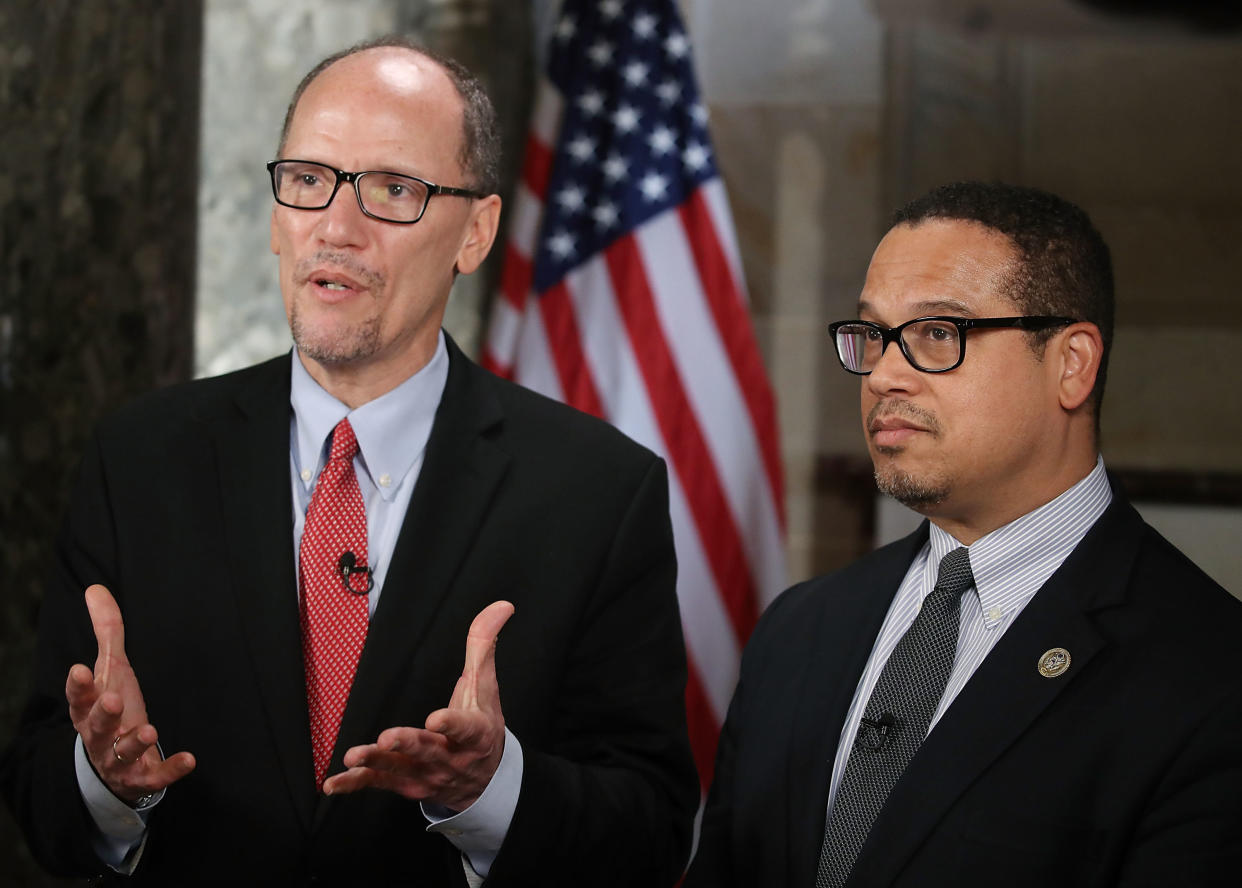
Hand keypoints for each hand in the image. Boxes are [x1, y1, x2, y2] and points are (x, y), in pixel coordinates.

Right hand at [65, 584, 195, 804]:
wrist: (111, 764)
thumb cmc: (111, 706)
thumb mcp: (109, 668)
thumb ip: (107, 631)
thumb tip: (95, 588)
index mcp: (87, 708)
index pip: (78, 697)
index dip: (78, 685)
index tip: (79, 669)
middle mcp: (99, 735)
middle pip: (95, 727)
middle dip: (102, 714)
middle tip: (112, 701)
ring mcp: (119, 759)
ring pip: (121, 754)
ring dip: (133, 743)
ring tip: (148, 730)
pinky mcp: (141, 776)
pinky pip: (154, 776)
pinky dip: (170, 770)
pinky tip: (189, 759)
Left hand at [324, 600, 514, 810]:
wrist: (484, 782)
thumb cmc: (482, 726)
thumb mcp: (487, 687)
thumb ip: (485, 645)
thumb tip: (502, 605)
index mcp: (474, 734)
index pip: (465, 728)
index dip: (451, 724)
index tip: (436, 718)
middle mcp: (450, 757)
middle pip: (427, 750)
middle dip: (408, 744)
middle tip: (388, 738)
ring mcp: (427, 773)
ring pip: (399, 768)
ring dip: (376, 762)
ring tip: (354, 756)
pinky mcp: (406, 784)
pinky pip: (378, 784)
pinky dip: (355, 784)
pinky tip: (333, 784)